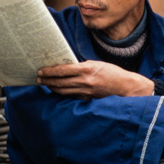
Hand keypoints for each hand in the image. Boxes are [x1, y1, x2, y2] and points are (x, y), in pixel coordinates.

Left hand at [36, 61, 153, 98]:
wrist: (126, 87)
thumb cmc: (113, 73)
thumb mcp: (96, 64)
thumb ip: (82, 66)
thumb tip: (66, 66)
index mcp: (87, 69)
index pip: (62, 71)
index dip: (49, 71)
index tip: (41, 70)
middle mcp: (85, 81)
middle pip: (59, 83)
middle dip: (46, 80)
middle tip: (37, 78)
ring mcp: (85, 92)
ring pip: (63, 91)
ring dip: (51, 88)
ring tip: (44, 84)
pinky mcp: (87, 99)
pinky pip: (71, 96)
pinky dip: (62, 93)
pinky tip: (56, 90)